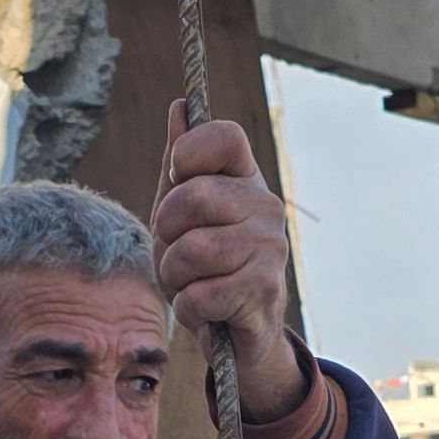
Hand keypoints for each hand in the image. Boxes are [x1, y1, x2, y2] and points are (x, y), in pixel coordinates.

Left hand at [151, 101, 307, 419]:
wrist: (236, 331)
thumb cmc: (206, 266)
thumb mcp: (184, 212)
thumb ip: (181, 162)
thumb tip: (180, 107)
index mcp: (246, 180)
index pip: (224, 135)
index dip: (189, 154)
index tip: (177, 179)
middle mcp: (266, 207)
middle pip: (192, 197)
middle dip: (166, 232)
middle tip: (179, 250)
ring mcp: (271, 249)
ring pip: (191, 252)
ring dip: (175, 276)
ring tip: (192, 282)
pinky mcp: (265, 292)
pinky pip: (199, 295)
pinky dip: (189, 308)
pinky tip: (205, 308)